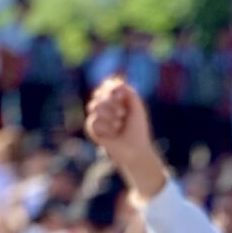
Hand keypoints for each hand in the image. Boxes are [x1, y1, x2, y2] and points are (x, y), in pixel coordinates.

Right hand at [85, 78, 164, 200]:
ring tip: (119, 126)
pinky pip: (93, 121)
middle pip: (100, 94)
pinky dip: (106, 128)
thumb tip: (116, 82)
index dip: (112, 89)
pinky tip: (113, 134)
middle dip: (113, 104)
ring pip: (95, 106)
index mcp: (116, 100)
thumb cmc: (138, 130)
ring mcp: (98, 117)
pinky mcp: (93, 129)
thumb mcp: (137, 107)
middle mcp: (105, 106)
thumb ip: (128, 91)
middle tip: (123, 115)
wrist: (135, 149)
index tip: (121, 97)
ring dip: (110, 116)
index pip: (107, 86)